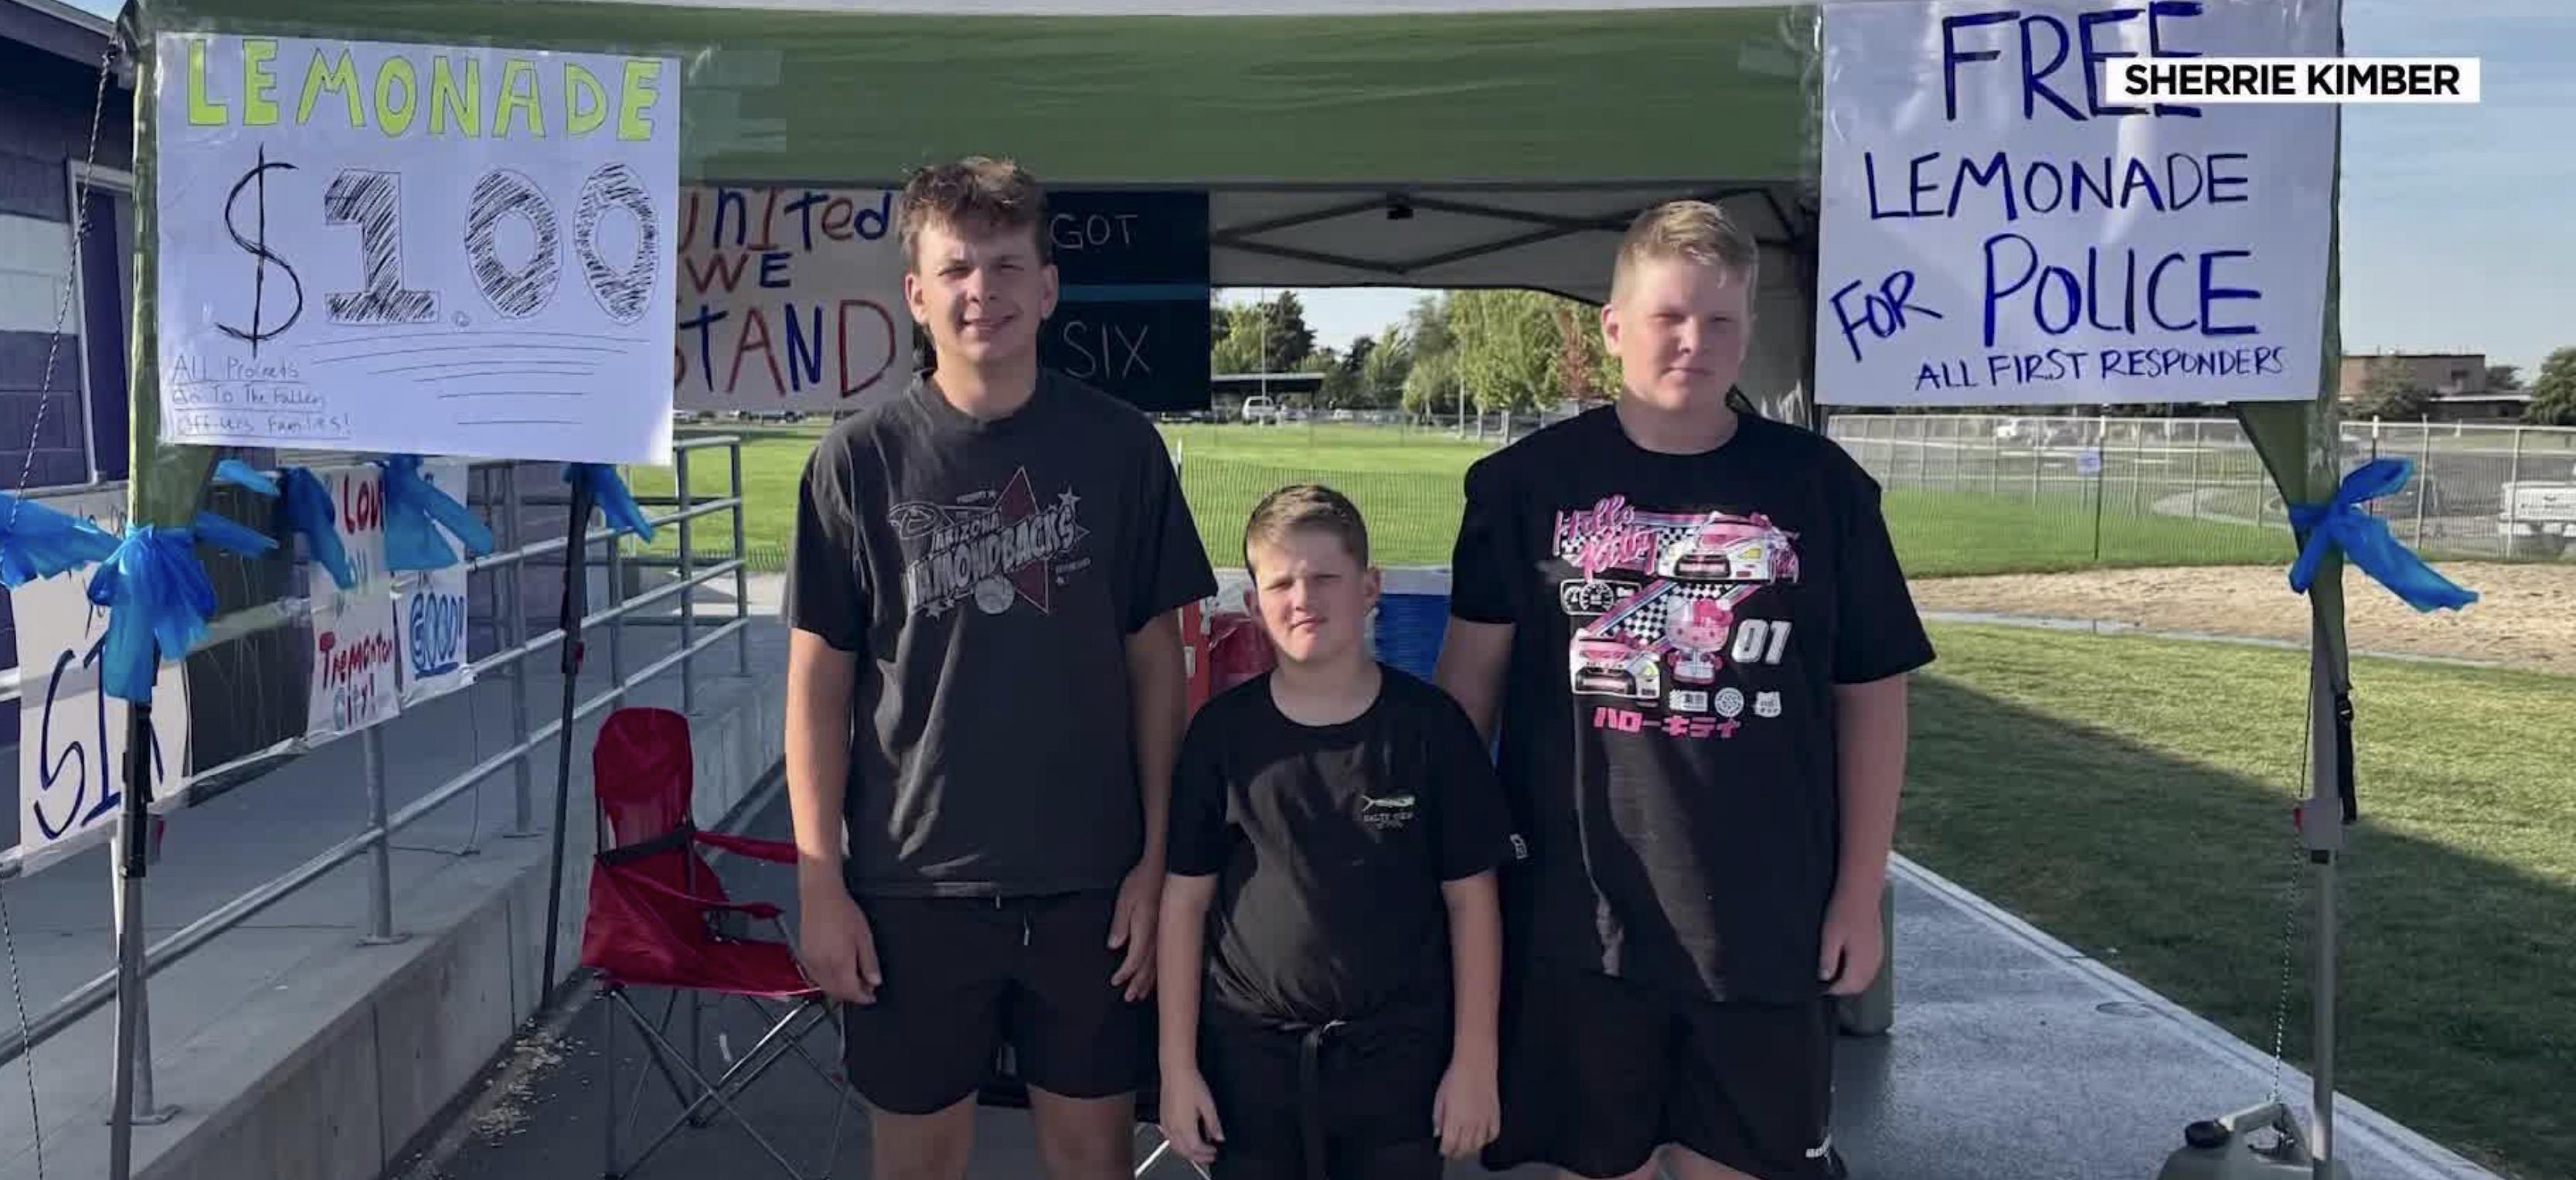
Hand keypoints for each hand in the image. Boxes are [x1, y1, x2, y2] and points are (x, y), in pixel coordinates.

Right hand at [796, 878, 880, 1003]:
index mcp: (839, 963)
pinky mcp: (804, 957)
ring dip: (839, 990)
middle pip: (837, 993)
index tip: (871, 997)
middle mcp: (822, 966)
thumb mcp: (865, 937)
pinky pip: (815, 978)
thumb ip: (869, 962)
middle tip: (864, 989)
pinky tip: (836, 972)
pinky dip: (827, 981)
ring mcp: (811, 963)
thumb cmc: (842, 911)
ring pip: (825, 988)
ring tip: (852, 980)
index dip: (864, 997)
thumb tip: (875, 981)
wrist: (821, 896)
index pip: (852, 992)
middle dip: (851, 995)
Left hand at [1109, 860, 1162, 1000]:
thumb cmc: (1144, 880)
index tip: (1116, 981)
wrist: (1167, 866)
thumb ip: (1120, 924)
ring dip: (1150, 981)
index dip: (1125, 973)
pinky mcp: (1170, 930)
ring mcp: (1166, 934)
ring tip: (1142, 993)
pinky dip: (1160, 970)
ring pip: (1159, 965)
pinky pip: (1166, 956)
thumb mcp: (1125, 899)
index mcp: (1145, 929)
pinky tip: (1158, 976)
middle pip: (1148, 968)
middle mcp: (1158, 936)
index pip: (1134, 960)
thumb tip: (1114, 945)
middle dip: (1138, 984)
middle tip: (1130, 997)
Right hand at [1158, 1065, 1224, 1167]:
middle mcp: (1173, 1128)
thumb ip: (1213, 1124)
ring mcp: (1166, 1124)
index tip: (1214, 1152)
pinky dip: (1178, 1145)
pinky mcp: (1162, 1119)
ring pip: (1175, 1147)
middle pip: (1185, 1151)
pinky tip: (1185, 1141)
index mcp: (1185, 1126)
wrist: (1175, 1071)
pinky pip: (1169, 1139)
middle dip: (1198, 1157)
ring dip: (1187, 1153)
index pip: (1196, 1148)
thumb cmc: (1190, 1084)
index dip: (1206, 1153)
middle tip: (1208, 1156)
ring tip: (1199, 1151)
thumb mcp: (1208, 1104)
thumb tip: (1219, 1137)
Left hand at [1432, 1056, 1500, 1159]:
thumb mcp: (1440, 1097)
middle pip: (1464, 1148)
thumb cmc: (1456, 1077)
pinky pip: (1493, 1134)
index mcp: (1454, 1119)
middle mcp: (1470, 1123)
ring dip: (1470, 1149)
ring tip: (1465, 1148)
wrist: (1475, 1064)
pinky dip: (1487, 1139)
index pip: (1449, 1145)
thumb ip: (1438, 1118)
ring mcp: (1484, 1120)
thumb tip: (1438, 1132)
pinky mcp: (1494, 1114)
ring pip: (1478, 1145)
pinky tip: (1481, 1138)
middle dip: (1456, 1153)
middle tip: (1452, 1152)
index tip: (1442, 1151)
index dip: (1445, 1151)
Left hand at [1818, 886, 1883, 996]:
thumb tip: (1824, 978)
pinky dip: (1859, 970)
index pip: (1848, 987)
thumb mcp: (1830, 937)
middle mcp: (1873, 961)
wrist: (1861, 891)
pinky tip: (1848, 961)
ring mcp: (1878, 953)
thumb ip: (1828, 960)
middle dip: (1843, 987)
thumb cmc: (1845, 911)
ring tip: (1836, 972)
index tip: (1821, 986)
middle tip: (1827, 981)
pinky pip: (1870, 967)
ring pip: (1866, 977)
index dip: (1833, 989)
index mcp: (1861, 961)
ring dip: (1852, 980)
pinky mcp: (1878, 946)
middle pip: (1859, 986)